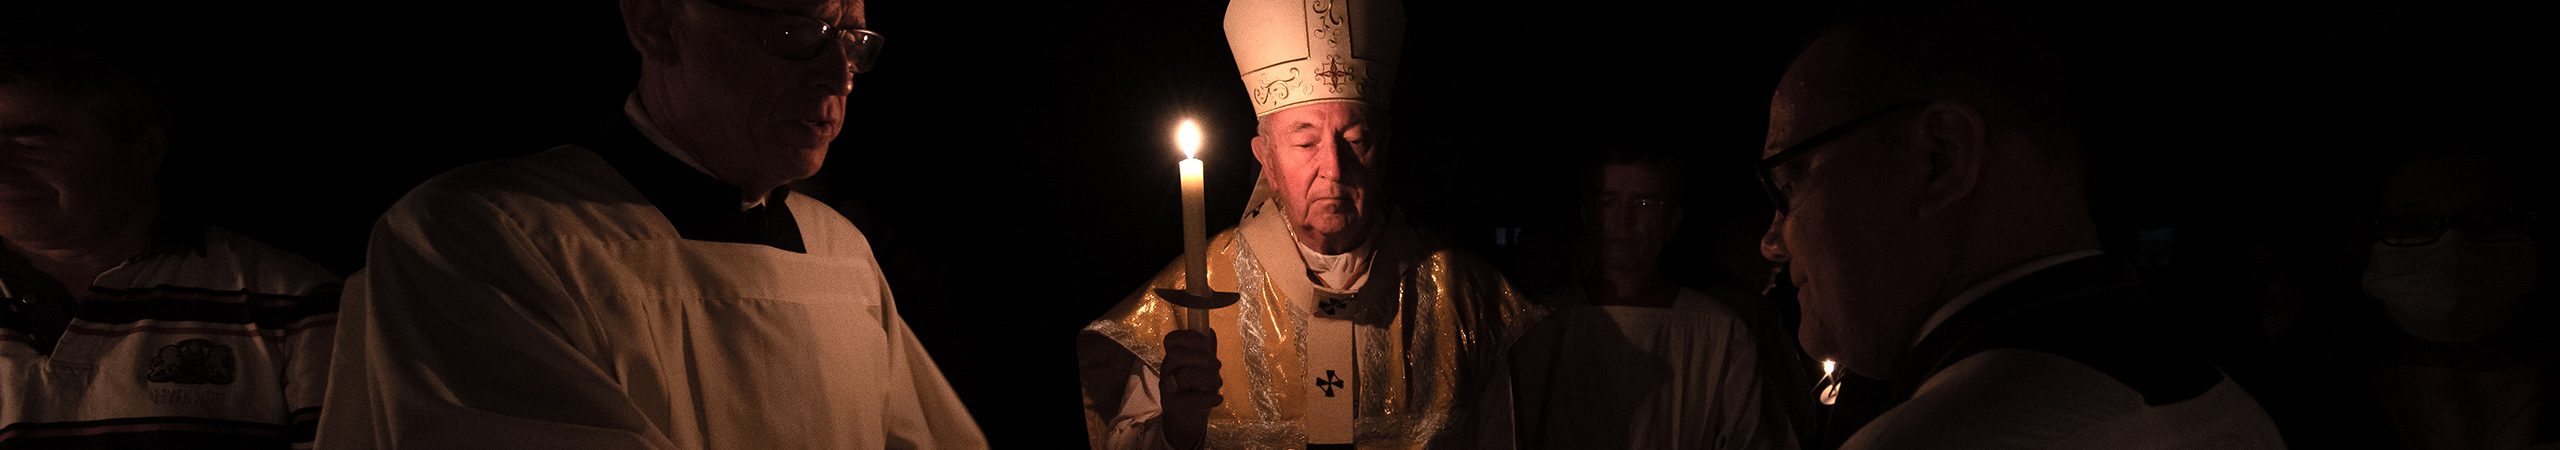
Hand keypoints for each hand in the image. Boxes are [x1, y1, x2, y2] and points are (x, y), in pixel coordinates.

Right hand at [1159, 329, 1221, 448]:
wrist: (1185, 422)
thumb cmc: (1194, 391)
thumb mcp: (1200, 368)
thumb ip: (1205, 351)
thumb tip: (1210, 331)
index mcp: (1172, 358)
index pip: (1171, 339)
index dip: (1190, 337)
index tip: (1205, 344)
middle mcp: (1166, 371)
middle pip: (1177, 354)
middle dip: (1203, 358)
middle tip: (1216, 366)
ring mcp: (1167, 390)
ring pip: (1186, 375)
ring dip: (1210, 378)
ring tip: (1217, 384)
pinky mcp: (1173, 407)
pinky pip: (1192, 400)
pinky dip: (1210, 398)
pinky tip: (1217, 399)